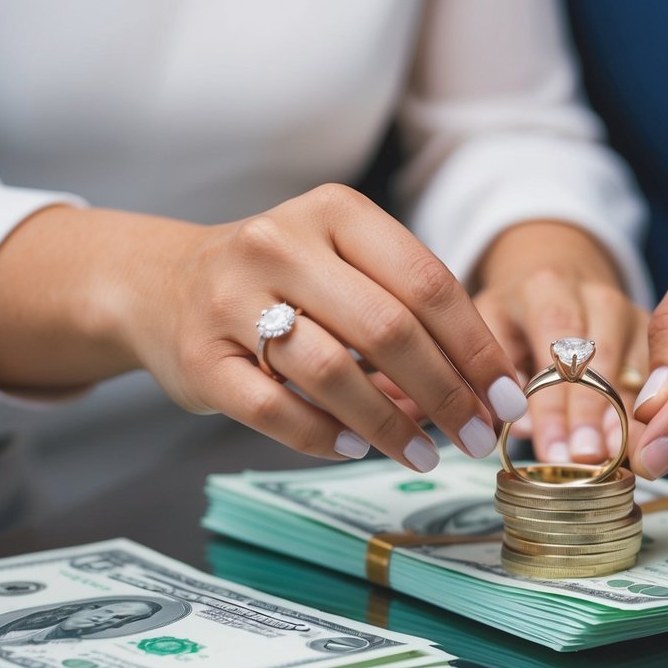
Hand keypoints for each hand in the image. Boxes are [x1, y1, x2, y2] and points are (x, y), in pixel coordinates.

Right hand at [0, 185, 526, 469]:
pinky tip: (357, 448)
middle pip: (389, 329)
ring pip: (333, 373)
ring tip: (425, 455)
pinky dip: (325, 437)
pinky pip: (275, 410)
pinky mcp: (202, 358)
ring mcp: (232, 299)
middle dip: (447, 394)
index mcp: (334, 212)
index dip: (477, 348)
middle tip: (478, 438)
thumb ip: (408, 306)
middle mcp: (280, 244)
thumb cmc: (281, 279)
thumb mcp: (344, 260)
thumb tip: (486, 388)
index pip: (427, 283)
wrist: (161, 283)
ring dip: (392, 425)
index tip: (507, 397)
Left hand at [473, 221, 648, 462]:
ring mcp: (632, 315)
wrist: (558, 276)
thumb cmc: (516, 313)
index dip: (553, 402)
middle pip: (600, 357)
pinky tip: (638, 449)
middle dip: (592, 413)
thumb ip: (492, 372)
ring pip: (634, 370)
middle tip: (585, 459)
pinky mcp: (653, 338)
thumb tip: (516, 427)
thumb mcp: (490, 325)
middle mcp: (597, 297)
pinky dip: (646, 417)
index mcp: (547, 289)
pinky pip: (655, 382)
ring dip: (625, 419)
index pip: (554, 343)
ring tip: (615, 459)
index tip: (551, 449)